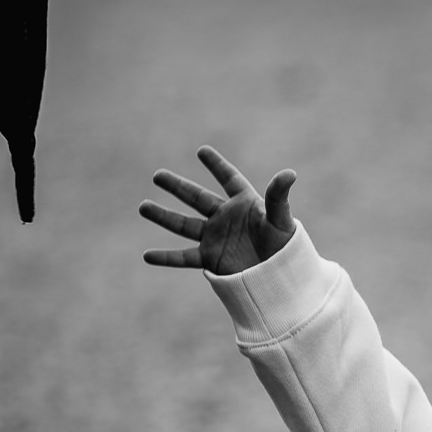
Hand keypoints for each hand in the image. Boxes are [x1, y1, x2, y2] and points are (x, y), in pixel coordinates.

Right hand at [139, 145, 295, 273]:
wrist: (281, 280)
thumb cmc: (286, 248)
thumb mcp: (282, 221)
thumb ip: (279, 197)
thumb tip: (289, 173)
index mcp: (245, 203)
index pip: (228, 179)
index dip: (216, 166)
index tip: (202, 151)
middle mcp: (226, 218)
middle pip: (197, 198)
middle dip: (177, 187)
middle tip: (157, 175)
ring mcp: (216, 238)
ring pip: (184, 225)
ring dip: (163, 216)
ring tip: (142, 207)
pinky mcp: (211, 260)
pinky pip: (183, 258)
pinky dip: (165, 257)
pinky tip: (146, 255)